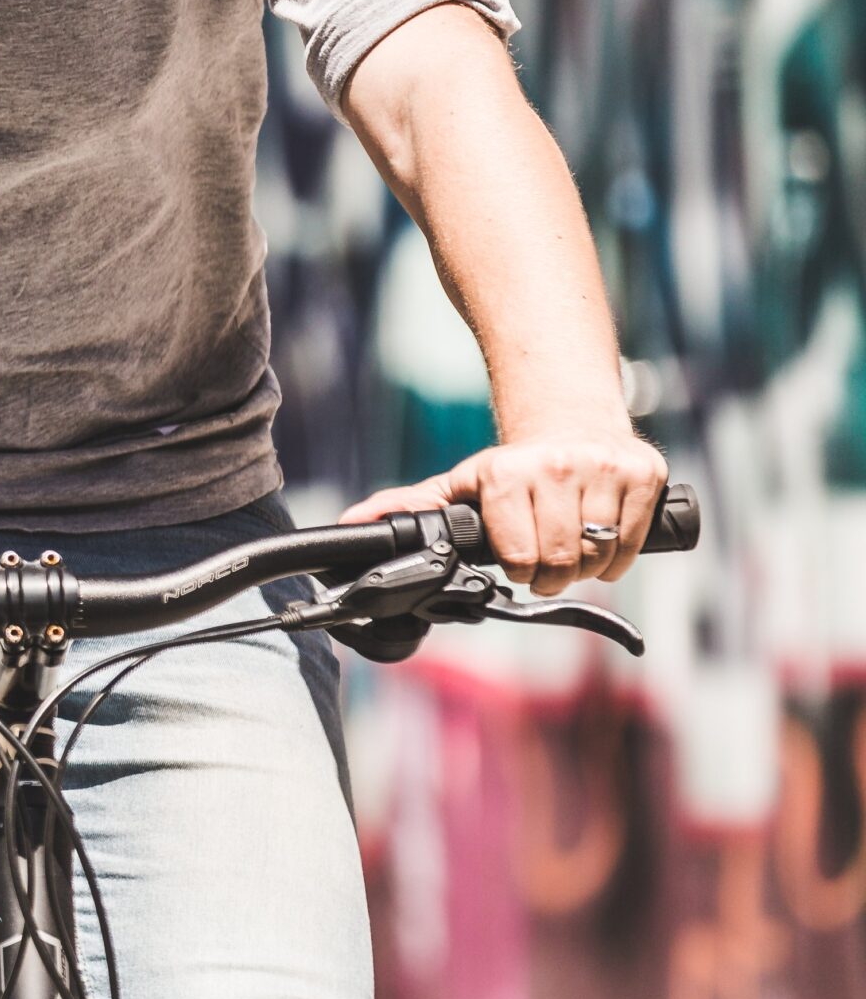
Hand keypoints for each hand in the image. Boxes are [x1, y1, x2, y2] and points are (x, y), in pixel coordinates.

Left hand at [341, 430, 668, 597]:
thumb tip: (352, 524)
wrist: (570, 422)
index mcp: (507, 473)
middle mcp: (558, 465)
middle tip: (544, 563)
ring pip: (599, 555)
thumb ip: (408, 507)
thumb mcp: (458, 484)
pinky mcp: (646, 473)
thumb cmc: (509, 469)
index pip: (517, 557)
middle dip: (550, 576)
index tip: (516, 560)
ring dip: (586, 568)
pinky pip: (634, 544)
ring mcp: (606, 468)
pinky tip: (600, 541)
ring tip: (570, 549)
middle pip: (560, 562)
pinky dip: (619, 557)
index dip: (517, 569)